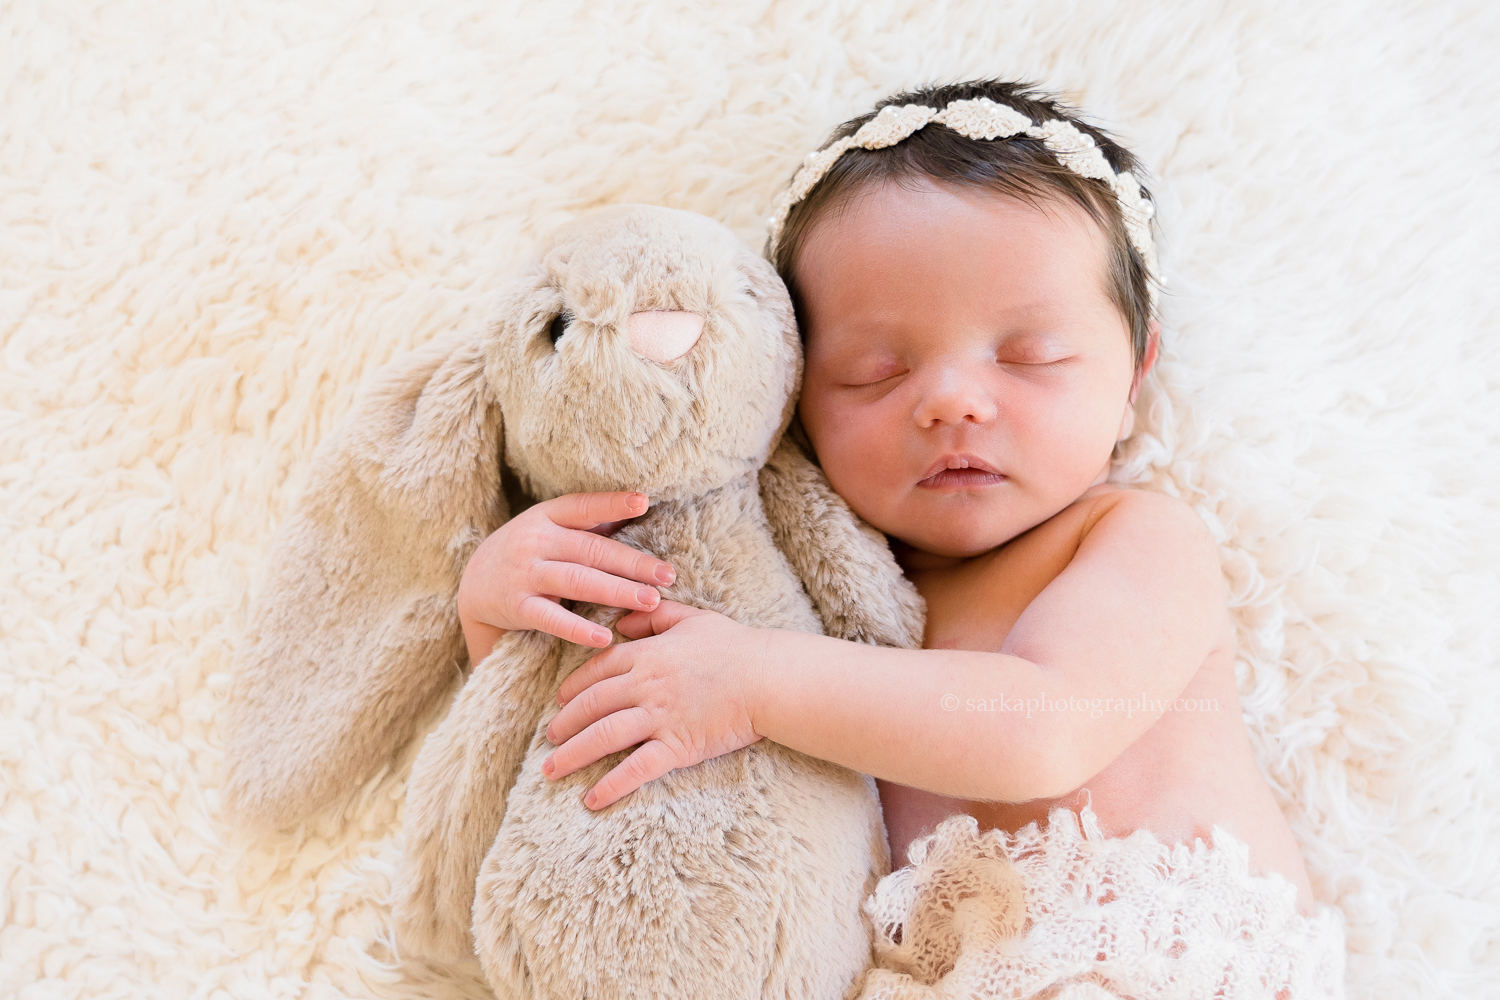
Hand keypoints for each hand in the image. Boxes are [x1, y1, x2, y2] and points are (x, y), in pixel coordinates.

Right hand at [456, 491, 677, 651]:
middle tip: (667, 575)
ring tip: (651, 601)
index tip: (643, 502)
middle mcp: (535, 541)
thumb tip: (639, 506)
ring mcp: (525, 574)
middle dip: (632, 563)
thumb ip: (588, 522)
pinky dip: (578, 629)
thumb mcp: (549, 528)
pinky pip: (551, 619)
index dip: (612, 504)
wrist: (473, 586)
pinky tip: (604, 637)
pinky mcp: (517, 607)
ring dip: (617, 591)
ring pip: (578, 581)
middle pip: (591, 550)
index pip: (583, 506)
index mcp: (547, 516)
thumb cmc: (528, 553)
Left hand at [540, 600, 764, 809]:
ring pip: (604, 736)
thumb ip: (654, 617)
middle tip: (549, 738)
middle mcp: (646, 686)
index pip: (598, 671)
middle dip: (564, 723)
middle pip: (592, 705)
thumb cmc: (736, 647)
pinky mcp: (677, 746)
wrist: (768, 678)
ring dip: (574, 755)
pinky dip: (612, 785)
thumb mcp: (692, 618)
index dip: (574, 687)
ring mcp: (659, 717)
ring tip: (552, 770)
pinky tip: (592, 799)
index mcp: (647, 655)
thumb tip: (622, 623)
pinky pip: (637, 769)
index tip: (559, 701)